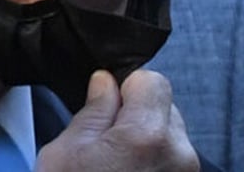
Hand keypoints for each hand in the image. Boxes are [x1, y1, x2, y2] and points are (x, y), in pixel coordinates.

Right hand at [36, 69, 198, 171]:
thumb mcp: (65, 155)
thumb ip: (92, 111)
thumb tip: (105, 82)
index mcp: (147, 135)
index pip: (153, 80)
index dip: (127, 88)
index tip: (108, 107)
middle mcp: (179, 153)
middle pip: (164, 107)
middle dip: (138, 116)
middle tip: (107, 143)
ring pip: (170, 134)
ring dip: (148, 141)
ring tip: (118, 165)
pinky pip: (172, 159)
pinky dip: (155, 161)